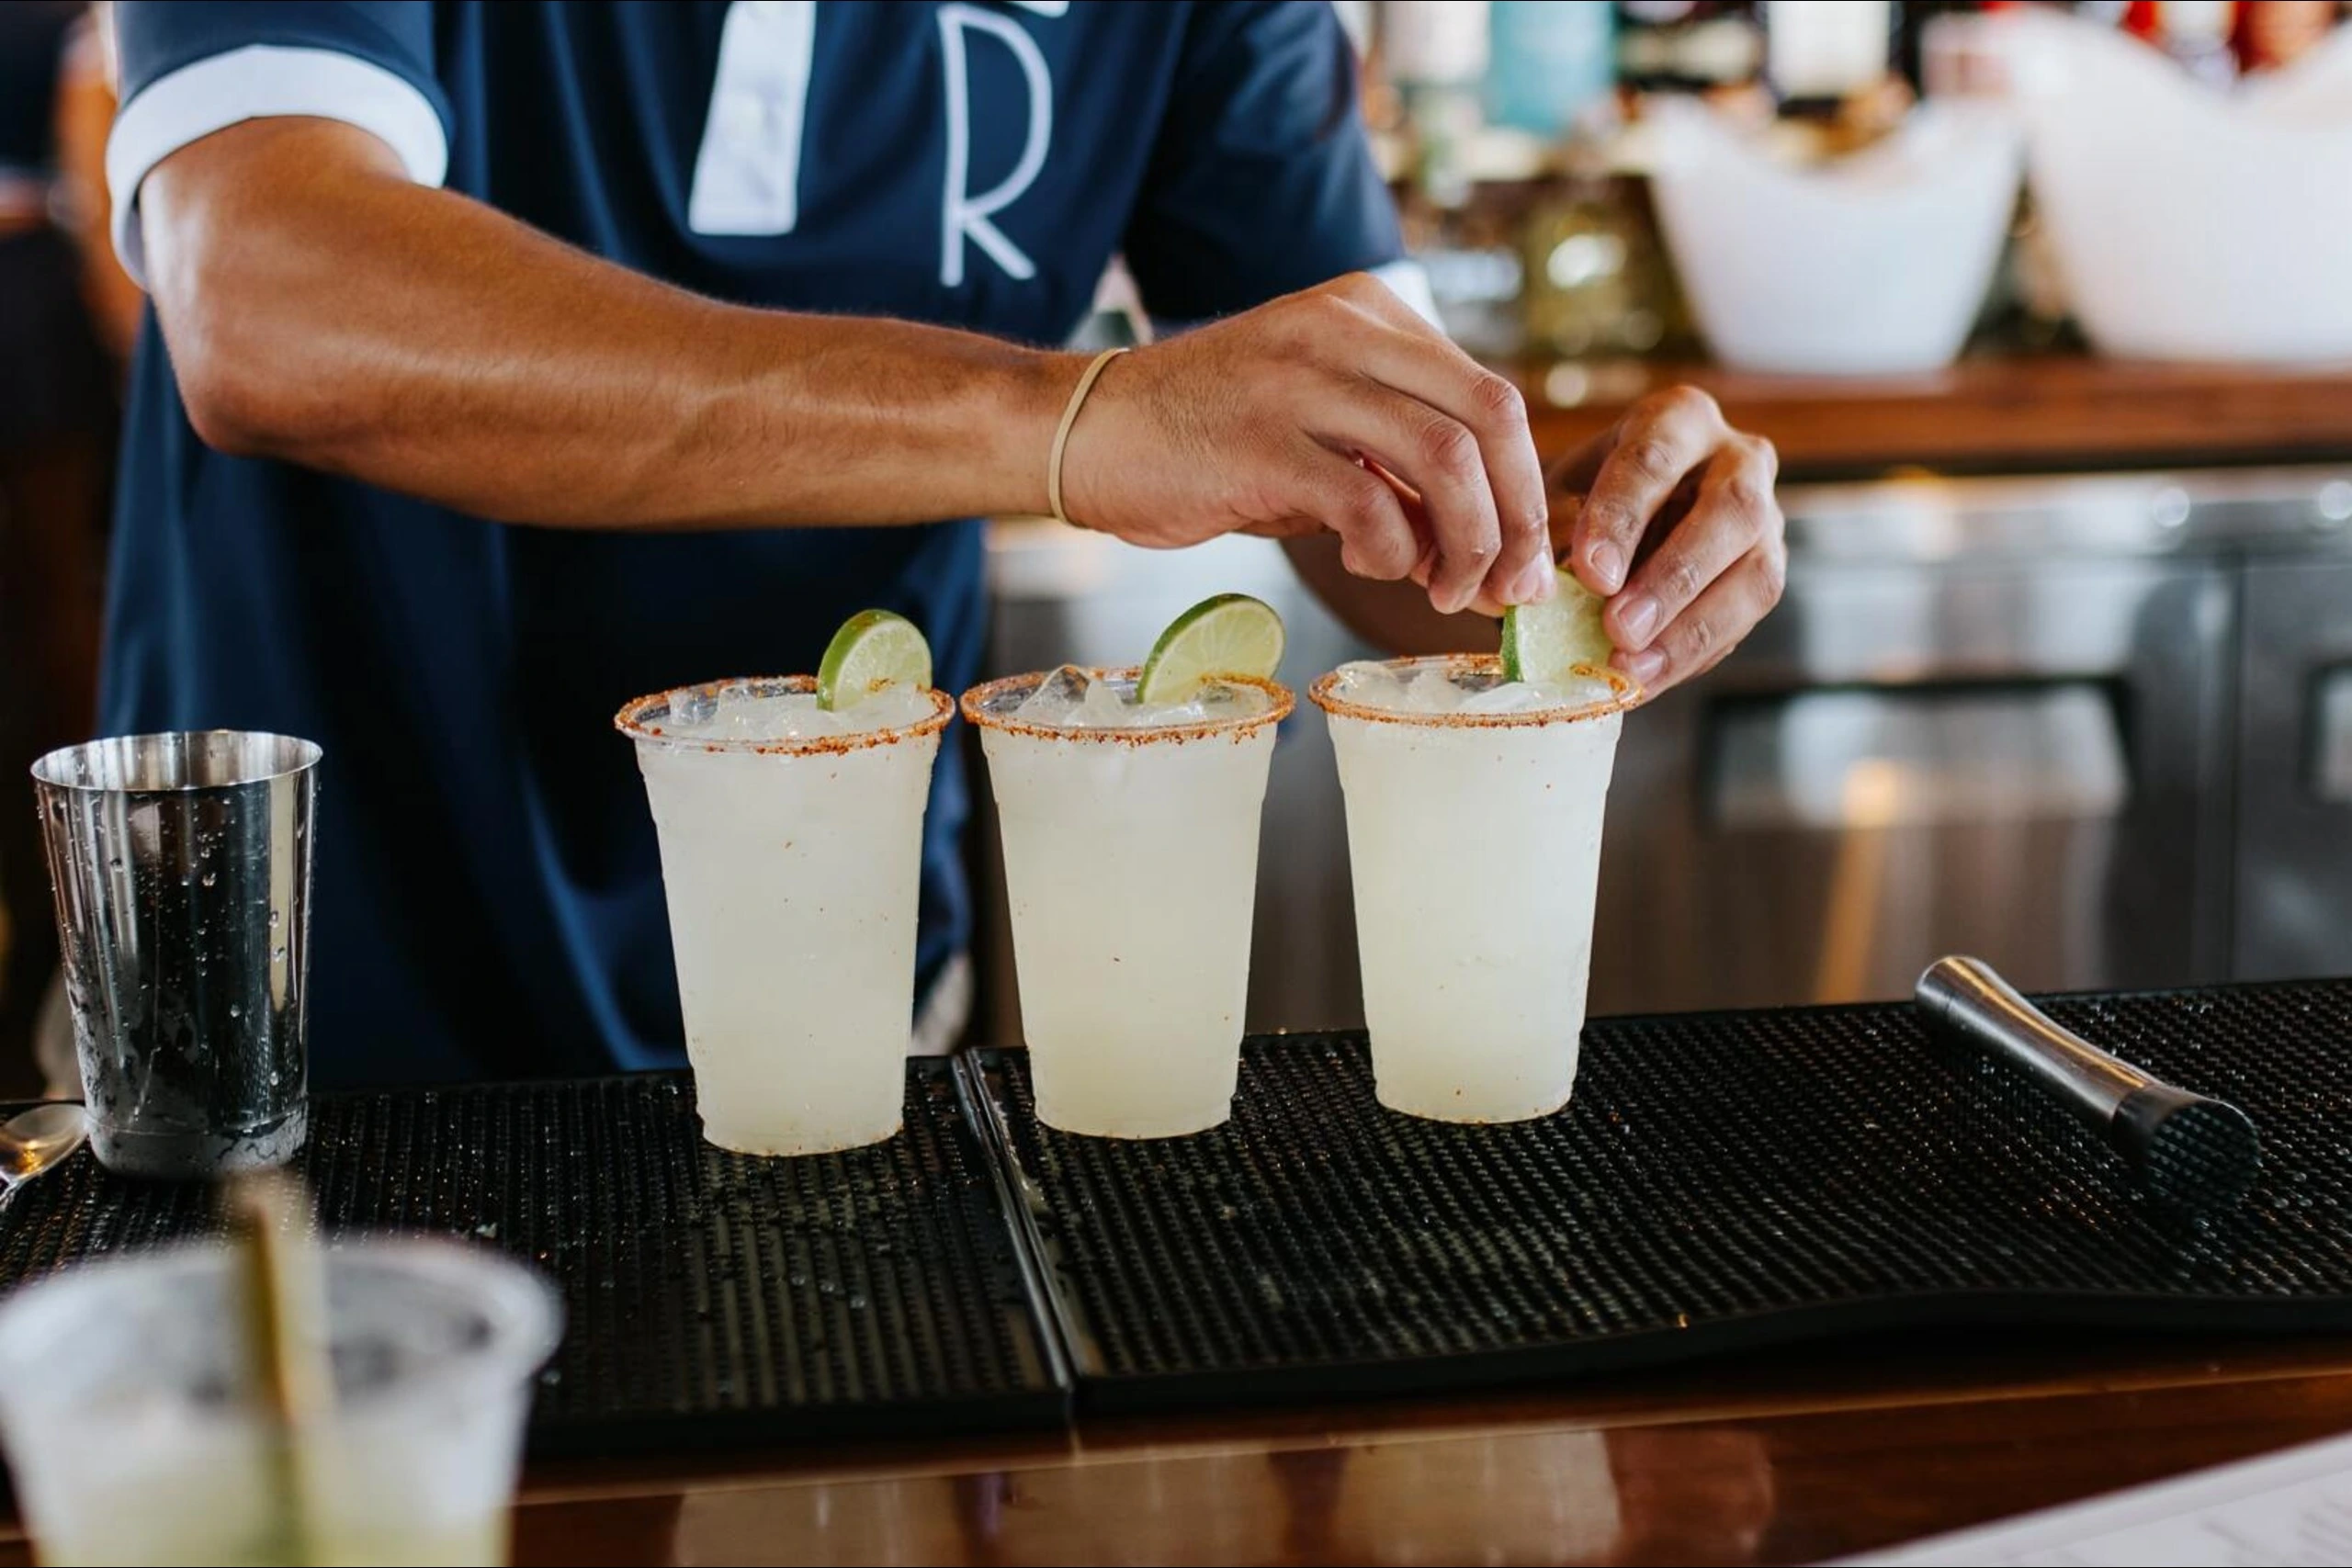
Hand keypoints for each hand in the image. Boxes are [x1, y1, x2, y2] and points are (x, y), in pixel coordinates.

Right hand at [1059, 273, 1554, 615]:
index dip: (1526, 487)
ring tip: (1444, 590)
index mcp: (1368, 314)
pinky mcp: (1262, 441)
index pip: (1490, 395)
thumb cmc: (1204, 443)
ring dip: (1467, 543)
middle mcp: (1345, 330)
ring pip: (1444, 458)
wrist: (1086, 432)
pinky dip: (1393, 552)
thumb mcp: (1318, 433)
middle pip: (1490, 416)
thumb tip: (1489, 558)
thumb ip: (1397, 471)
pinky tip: (1372, 566)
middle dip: (1519, 516)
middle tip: (1510, 588)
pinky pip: (1369, 504)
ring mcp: (1303, 381)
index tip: (1525, 561)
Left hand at [1553, 387, 1784, 696]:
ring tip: (1631, 667)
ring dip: (1690, 628)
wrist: (1646, 508)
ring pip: (1754, 573)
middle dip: (1673, 576)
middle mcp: (1740, 458)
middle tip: (1620, 627)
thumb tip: (1524, 591)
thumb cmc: (1595, 495)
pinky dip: (1691, 654)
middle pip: (1728, 512)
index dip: (1623, 518)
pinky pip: (1745, 619)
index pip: (1655, 458)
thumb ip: (1551, 530)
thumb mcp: (1565, 493)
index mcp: (1679, 419)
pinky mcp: (1767, 571)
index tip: (1591, 573)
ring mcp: (1767, 518)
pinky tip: (1646, 677)